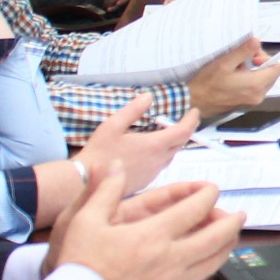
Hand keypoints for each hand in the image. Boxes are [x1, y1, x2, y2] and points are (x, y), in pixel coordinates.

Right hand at [47, 170, 243, 279]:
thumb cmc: (77, 266)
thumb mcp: (83, 221)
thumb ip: (104, 190)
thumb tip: (115, 165)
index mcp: (154, 234)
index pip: (196, 208)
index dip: (209, 195)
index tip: (212, 190)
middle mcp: (172, 259)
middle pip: (217, 237)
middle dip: (232, 222)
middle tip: (239, 215)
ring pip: (212, 264)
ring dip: (224, 249)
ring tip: (228, 241)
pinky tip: (197, 276)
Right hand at [78, 95, 199, 193]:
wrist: (85, 183)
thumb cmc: (98, 153)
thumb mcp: (112, 125)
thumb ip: (132, 110)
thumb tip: (148, 96)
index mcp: (154, 146)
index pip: (183, 132)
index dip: (191, 121)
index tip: (194, 111)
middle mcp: (158, 161)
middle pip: (180, 144)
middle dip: (184, 131)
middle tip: (184, 121)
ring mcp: (152, 173)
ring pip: (171, 156)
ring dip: (174, 144)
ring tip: (169, 133)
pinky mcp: (145, 181)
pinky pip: (160, 166)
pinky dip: (162, 155)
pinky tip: (151, 151)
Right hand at [187, 36, 279, 113]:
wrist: (194, 101)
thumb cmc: (207, 84)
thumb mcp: (224, 63)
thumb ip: (243, 51)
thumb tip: (256, 41)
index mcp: (256, 85)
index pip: (278, 68)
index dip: (267, 58)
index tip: (253, 56)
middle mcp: (258, 95)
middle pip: (271, 74)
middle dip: (260, 64)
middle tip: (243, 59)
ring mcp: (252, 100)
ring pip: (263, 80)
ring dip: (254, 71)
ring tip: (236, 68)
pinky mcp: (246, 102)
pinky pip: (255, 87)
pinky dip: (249, 79)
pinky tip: (234, 76)